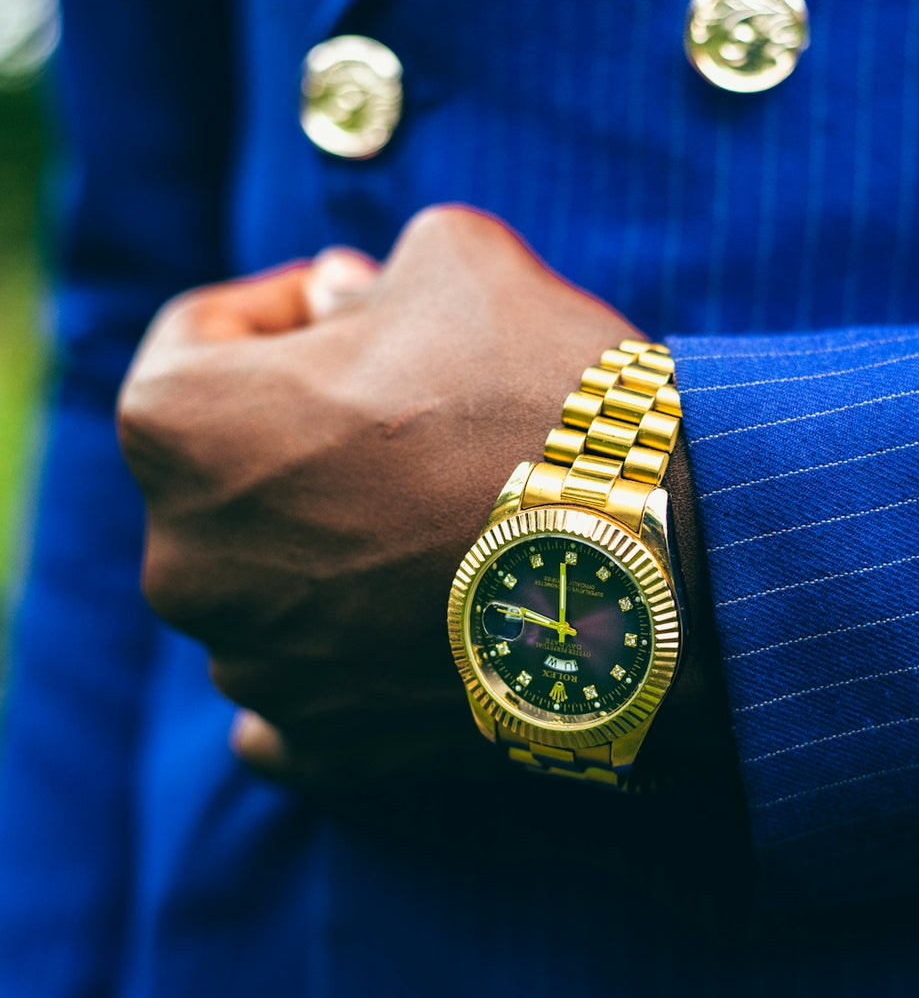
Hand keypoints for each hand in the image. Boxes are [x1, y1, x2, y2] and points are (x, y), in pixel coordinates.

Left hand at [118, 206, 659, 789]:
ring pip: (262, 582)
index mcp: (177, 424)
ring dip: (324, 540)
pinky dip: (330, 659)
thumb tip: (337, 303)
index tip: (355, 304)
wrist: (662, 563)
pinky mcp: (321, 740)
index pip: (197, 336)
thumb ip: (367, 272)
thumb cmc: (542, 394)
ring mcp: (249, 664)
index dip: (283, 307)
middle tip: (409, 405)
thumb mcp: (455, 256)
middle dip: (303, 423)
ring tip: (432, 509)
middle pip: (230, 467)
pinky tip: (388, 625)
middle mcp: (180, 558)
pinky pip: (288, 695)